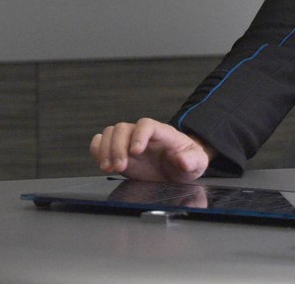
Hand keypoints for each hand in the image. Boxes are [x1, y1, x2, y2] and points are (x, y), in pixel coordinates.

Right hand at [90, 118, 212, 182]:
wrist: (178, 169)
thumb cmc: (188, 162)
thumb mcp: (197, 163)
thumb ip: (192, 160)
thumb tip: (183, 160)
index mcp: (163, 133)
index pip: (147, 125)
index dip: (138, 136)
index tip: (135, 152)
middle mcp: (143, 135)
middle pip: (123, 128)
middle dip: (117, 147)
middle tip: (119, 167)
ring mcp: (129, 141)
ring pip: (111, 133)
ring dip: (105, 150)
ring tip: (109, 168)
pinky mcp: (119, 152)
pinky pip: (101, 142)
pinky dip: (97, 150)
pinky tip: (102, 162)